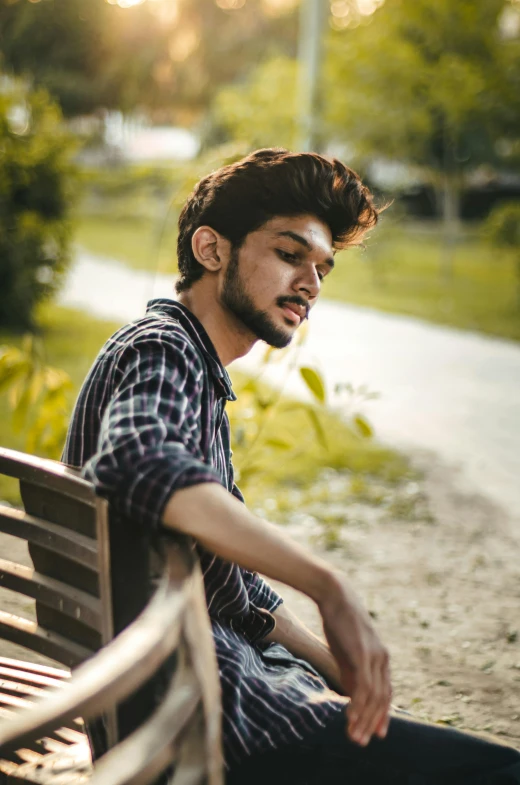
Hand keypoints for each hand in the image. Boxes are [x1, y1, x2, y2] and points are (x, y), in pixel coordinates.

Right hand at [318, 572, 391, 746]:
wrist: (334, 595)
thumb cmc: (338, 621)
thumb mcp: (347, 651)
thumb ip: (352, 672)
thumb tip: (354, 695)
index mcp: (381, 657)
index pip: (386, 692)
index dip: (382, 714)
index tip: (377, 733)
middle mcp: (382, 658)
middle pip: (382, 699)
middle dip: (372, 722)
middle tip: (362, 742)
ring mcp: (374, 657)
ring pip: (374, 697)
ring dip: (364, 720)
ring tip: (354, 737)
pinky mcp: (363, 655)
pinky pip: (364, 687)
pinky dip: (358, 705)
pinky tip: (350, 718)